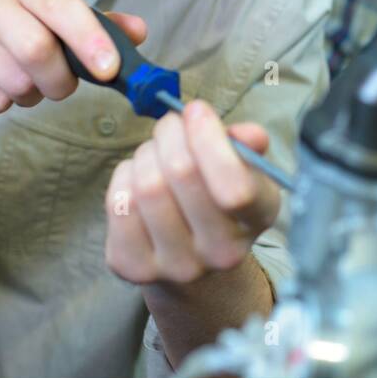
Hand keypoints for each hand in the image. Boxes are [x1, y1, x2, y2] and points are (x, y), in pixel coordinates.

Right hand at [0, 0, 146, 121]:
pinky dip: (0, 105)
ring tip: (20, 85)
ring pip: (13, 80)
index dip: (88, 37)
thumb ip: (100, 29)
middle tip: (59, 89)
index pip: (59, 3)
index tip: (109, 70)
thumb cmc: (13, 46)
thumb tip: (139, 30)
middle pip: (36, 47)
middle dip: (59, 81)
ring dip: (29, 95)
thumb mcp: (58, 31)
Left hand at [103, 100, 280, 285]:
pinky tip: (137, 177)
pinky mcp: (134, 267)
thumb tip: (249, 134)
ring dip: (146, 154)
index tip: (196, 109)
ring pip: (146, 186)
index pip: (235, 189)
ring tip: (155, 153)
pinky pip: (119, 203)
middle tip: (171, 123)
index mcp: (257, 219)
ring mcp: (176, 265)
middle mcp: (221, 252)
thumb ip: (246, 147)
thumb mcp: (245, 170)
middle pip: (181, 174)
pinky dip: (124, 176)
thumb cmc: (219, 197)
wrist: (194, 257)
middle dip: (170, 133)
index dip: (209, 141)